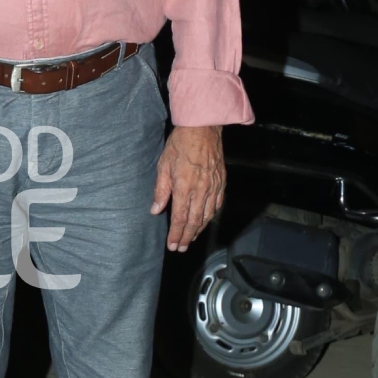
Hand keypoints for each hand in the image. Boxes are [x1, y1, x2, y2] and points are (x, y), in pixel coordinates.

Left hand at [150, 124, 224, 251]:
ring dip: (199, 229)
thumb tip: (156, 210)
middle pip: (195, 221)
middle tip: (181, 248)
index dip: (176, 234)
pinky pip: (217, 204)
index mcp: (184, 187)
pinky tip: (206, 220)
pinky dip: (211, 216)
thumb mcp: (163, 165)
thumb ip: (161, 190)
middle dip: (187, 237)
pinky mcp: (221, 181)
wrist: (203, 128)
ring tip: (191, 238)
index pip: (180, 218)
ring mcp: (213, 187)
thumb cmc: (180, 144)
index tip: (172, 245)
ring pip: (207, 215)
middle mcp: (201, 190)